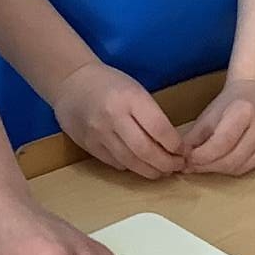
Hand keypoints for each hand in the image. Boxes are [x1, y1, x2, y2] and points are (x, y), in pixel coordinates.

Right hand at [52, 61, 183, 179]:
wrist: (71, 84)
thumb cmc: (109, 84)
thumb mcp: (135, 90)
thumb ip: (152, 115)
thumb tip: (172, 145)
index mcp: (129, 98)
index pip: (159, 128)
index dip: (175, 145)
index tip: (183, 151)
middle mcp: (113, 117)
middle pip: (145, 151)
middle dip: (166, 164)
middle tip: (176, 166)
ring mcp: (99, 134)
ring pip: (131, 162)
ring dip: (151, 171)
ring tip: (162, 171)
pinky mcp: (89, 146)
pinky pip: (116, 164)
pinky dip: (132, 168)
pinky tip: (140, 165)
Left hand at [183, 78, 254, 175]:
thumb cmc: (232, 102)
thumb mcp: (209, 114)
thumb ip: (195, 137)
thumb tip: (183, 160)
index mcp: (245, 110)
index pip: (221, 143)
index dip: (201, 157)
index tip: (187, 160)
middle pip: (232, 160)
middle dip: (209, 166)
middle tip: (194, 166)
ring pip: (242, 168)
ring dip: (221, 170)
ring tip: (209, 163)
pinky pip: (254, 168)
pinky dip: (237, 167)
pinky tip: (229, 159)